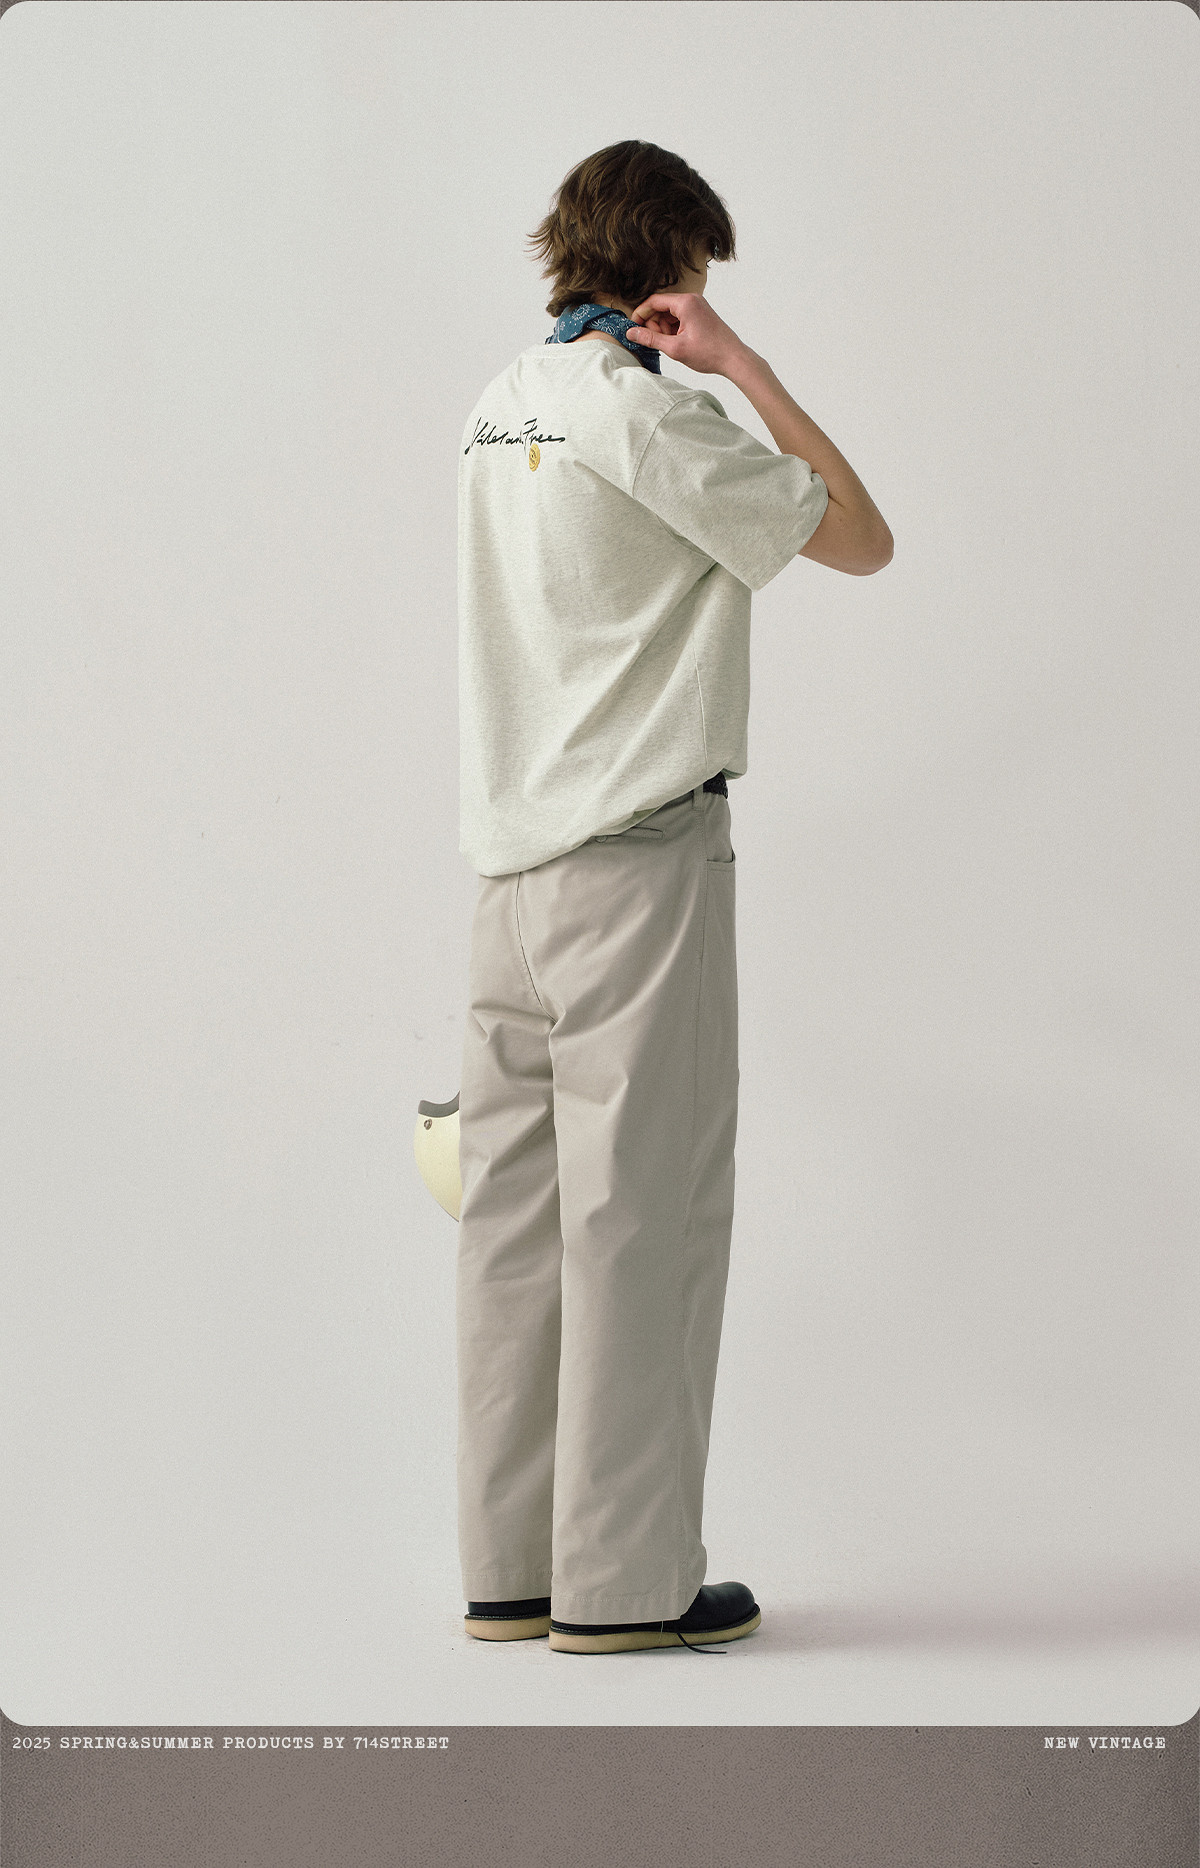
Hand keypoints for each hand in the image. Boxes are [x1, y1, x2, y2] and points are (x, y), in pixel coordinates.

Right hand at [624, 291, 748, 376]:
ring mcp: (697, 306)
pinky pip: (679, 317)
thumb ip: (650, 339)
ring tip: (669, 345)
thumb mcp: (675, 348)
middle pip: (661, 306)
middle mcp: (691, 299)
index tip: (633, 328)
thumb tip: (631, 333)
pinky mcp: (700, 314)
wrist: (734, 358)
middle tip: (654, 341)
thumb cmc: (710, 353)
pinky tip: (676, 342)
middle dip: (653, 323)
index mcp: (685, 302)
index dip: (640, 314)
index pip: (653, 301)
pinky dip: (673, 329)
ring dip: (663, 328)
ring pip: (669, 313)